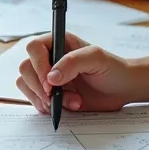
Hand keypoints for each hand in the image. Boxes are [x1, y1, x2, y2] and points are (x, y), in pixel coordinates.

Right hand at [16, 32, 139, 113]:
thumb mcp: (96, 58)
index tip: (51, 82)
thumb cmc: (113, 69)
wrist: (123, 89)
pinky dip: (47, 107)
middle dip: (40, 87)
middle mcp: (50, 58)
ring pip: (26, 85)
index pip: (34, 48)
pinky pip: (35, 100)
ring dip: (46, 98)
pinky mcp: (51, 94)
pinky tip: (68, 106)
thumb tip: (50, 77)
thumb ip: (73, 62)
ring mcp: (49, 77)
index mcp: (59, 42)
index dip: (38, 65)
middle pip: (25, 68)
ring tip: (72, 102)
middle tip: (57, 96)